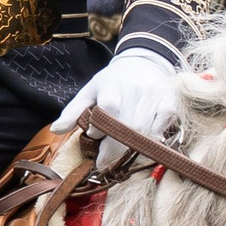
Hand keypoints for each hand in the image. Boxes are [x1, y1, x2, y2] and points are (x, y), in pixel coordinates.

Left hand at [55, 44, 180, 168]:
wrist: (143, 62)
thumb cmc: (112, 82)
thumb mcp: (89, 91)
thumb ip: (73, 111)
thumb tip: (56, 130)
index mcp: (112, 85)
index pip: (109, 107)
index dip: (101, 127)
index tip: (93, 137)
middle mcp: (135, 89)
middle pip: (128, 125)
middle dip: (115, 148)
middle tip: (104, 162)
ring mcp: (155, 95)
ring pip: (146, 130)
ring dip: (133, 148)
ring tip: (121, 157)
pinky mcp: (169, 101)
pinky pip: (164, 126)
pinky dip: (155, 139)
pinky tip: (144, 145)